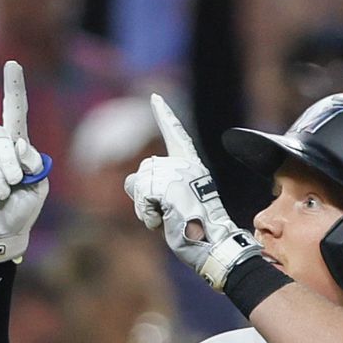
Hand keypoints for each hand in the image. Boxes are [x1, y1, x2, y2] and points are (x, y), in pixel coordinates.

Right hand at [0, 61, 48, 263]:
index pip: (14, 111)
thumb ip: (35, 164)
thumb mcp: (38, 185)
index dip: (13, 87)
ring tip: (1, 196)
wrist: (2, 233)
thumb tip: (20, 146)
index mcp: (14, 144)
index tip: (13, 63)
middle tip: (16, 181)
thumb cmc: (21, 207)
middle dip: (8, 160)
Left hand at [123, 94, 261, 289]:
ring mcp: (178, 174)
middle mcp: (186, 164)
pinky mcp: (169, 186)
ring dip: (145, 207)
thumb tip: (130, 182)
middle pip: (144, 171)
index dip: (165, 116)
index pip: (175, 135)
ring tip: (168, 218)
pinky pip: (141, 196)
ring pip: (139, 183)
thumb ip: (153, 188)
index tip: (155, 98)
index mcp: (192, 166)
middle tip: (169, 214)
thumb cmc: (194, 230)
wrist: (213, 245)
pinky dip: (147, 214)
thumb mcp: (172, 204)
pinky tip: (164, 222)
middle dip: (146, 196)